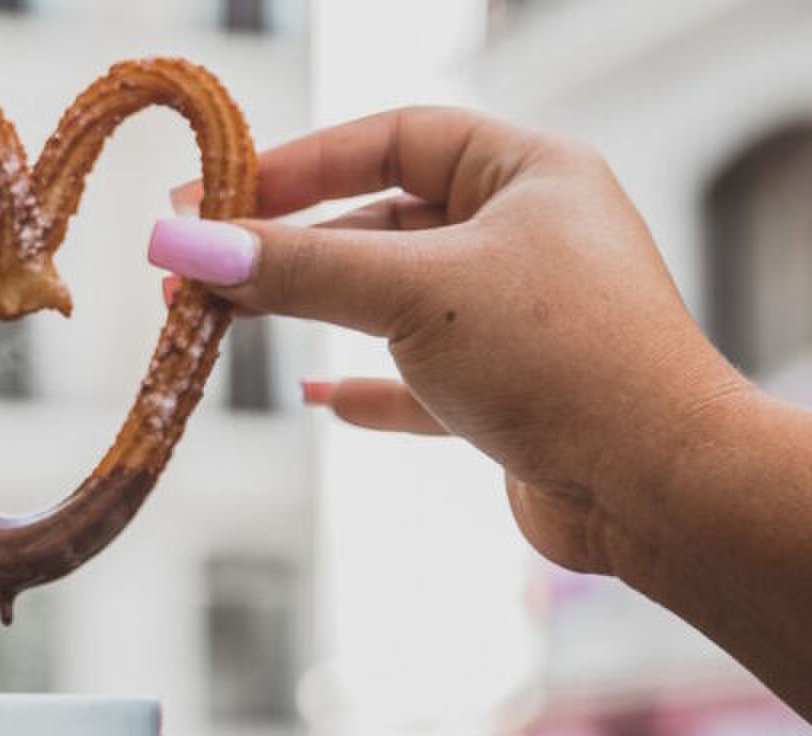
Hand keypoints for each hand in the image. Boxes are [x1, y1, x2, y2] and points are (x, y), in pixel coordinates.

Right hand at [151, 106, 750, 575]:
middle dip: (291, 244)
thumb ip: (299, 269)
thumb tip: (186, 245)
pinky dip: (367, 388)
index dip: (298, 164)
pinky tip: (321, 400)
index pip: (392, 139)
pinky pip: (418, 379)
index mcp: (527, 174)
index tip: (214, 195)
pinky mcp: (509, 395)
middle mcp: (526, 235)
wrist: (656, 488)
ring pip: (394, 300)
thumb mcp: (414, 293)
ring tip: (231, 320)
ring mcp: (518, 317)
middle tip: (203, 264)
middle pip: (382, 219)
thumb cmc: (560, 359)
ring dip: (318, 310)